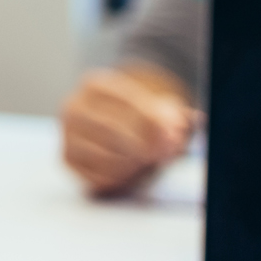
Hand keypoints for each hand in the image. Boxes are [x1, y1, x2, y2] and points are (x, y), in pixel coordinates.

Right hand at [60, 65, 194, 196]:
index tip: (171, 133)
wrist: (108, 126)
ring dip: (133, 161)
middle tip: (165, 152)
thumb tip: (193, 120)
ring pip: (103, 153)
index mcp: (94, 84)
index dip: (150, 118)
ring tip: (150, 159)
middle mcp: (73, 106)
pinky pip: (95, 174)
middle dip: (144, 143)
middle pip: (111, 127)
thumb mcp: (154, 108)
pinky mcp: (66, 159)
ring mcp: (66, 133)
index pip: (124, 99)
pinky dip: (119, 176)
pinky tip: (132, 169)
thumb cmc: (135, 117)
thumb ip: (174, 114)